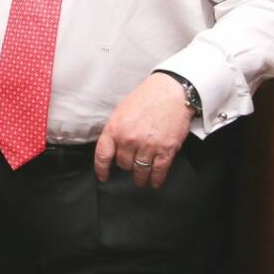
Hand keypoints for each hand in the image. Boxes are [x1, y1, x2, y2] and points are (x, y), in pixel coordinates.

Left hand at [94, 72, 194, 187]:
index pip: (102, 156)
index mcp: (115, 129)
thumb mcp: (121, 111)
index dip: (101, 169)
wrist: (171, 91)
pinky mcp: (166, 150)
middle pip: (123, 164)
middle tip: (131, 164)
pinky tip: (155, 182)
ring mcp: (148, 146)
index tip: (103, 176)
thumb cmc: (146, 97)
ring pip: (140, 171)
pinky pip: (159, 171)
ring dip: (140, 177)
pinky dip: (156, 179)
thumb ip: (116, 130)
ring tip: (141, 180)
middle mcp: (129, 140)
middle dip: (126, 165)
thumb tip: (112, 147)